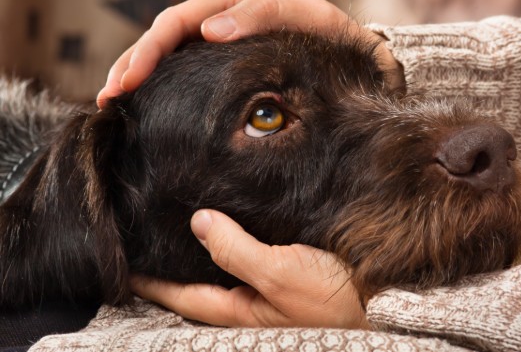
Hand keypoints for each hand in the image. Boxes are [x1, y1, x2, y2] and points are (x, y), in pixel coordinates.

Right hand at [98, 0, 401, 107]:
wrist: (354, 58)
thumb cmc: (334, 40)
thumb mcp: (311, 20)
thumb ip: (264, 16)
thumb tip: (211, 30)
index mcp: (237, 4)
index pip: (179, 21)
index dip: (151, 50)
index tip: (131, 81)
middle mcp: (222, 18)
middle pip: (163, 36)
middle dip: (133, 64)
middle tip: (110, 97)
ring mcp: (221, 41)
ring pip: (168, 52)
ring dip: (136, 74)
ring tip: (112, 103)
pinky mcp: (224, 64)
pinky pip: (184, 69)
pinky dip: (159, 84)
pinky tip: (142, 103)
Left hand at [130, 209, 367, 328]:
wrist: (384, 303)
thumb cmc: (334, 298)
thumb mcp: (282, 274)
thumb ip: (237, 250)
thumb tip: (198, 222)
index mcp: (241, 309)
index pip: (182, 294)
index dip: (152, 279)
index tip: (125, 260)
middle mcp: (249, 301)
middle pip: (199, 281)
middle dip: (173, 263)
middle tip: (148, 237)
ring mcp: (268, 290)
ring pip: (224, 268)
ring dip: (203, 250)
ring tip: (182, 225)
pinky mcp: (288, 274)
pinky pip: (250, 257)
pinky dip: (234, 242)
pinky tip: (234, 223)